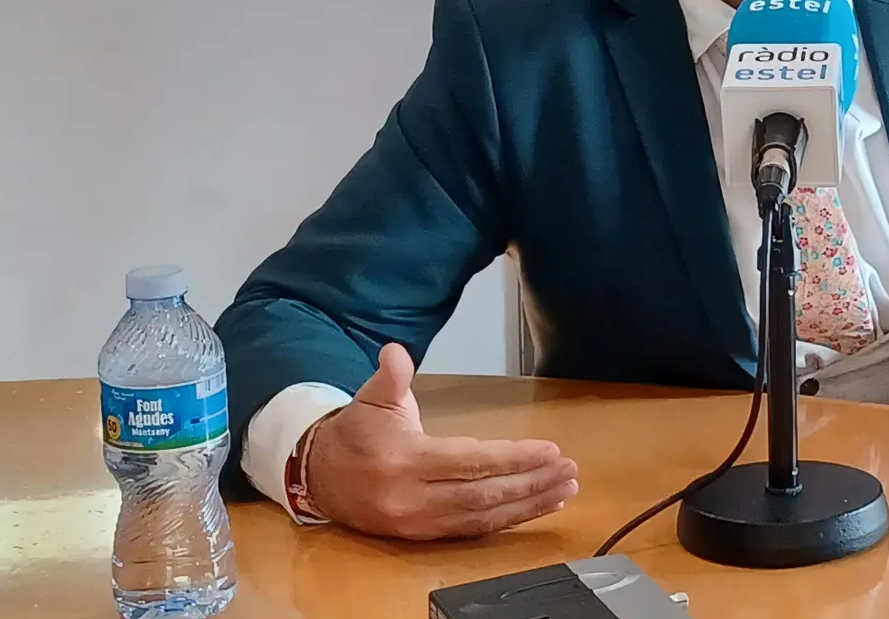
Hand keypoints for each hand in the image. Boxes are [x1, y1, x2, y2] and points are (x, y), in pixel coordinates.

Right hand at [303, 343, 578, 539]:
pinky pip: (472, 532)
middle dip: (531, 484)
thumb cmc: (356, 432)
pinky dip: (508, 521)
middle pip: (483, 495)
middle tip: (570, 471)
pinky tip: (537, 508)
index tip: (551, 450)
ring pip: (483, 518)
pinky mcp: (422, 537)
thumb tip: (396, 352)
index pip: (469, 462)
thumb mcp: (370, 399)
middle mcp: (412, 498)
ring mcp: (418, 523)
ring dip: (529, 505)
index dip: (512, 458)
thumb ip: (390, 377)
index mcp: (404, 461)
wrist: (318, 477)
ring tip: (565, 490)